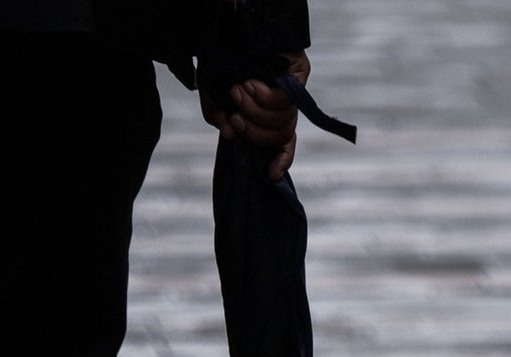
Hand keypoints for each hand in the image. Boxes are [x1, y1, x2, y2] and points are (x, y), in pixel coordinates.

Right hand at [201, 50, 309, 180]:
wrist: (231, 28)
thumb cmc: (222, 61)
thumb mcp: (211, 93)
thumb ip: (216, 115)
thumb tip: (230, 135)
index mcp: (266, 115)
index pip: (282, 144)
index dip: (281, 160)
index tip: (271, 174)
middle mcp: (282, 106)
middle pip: (279, 136)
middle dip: (254, 131)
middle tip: (235, 114)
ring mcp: (292, 92)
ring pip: (282, 121)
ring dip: (254, 109)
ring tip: (238, 90)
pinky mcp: (299, 77)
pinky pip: (285, 101)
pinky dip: (264, 96)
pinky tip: (251, 83)